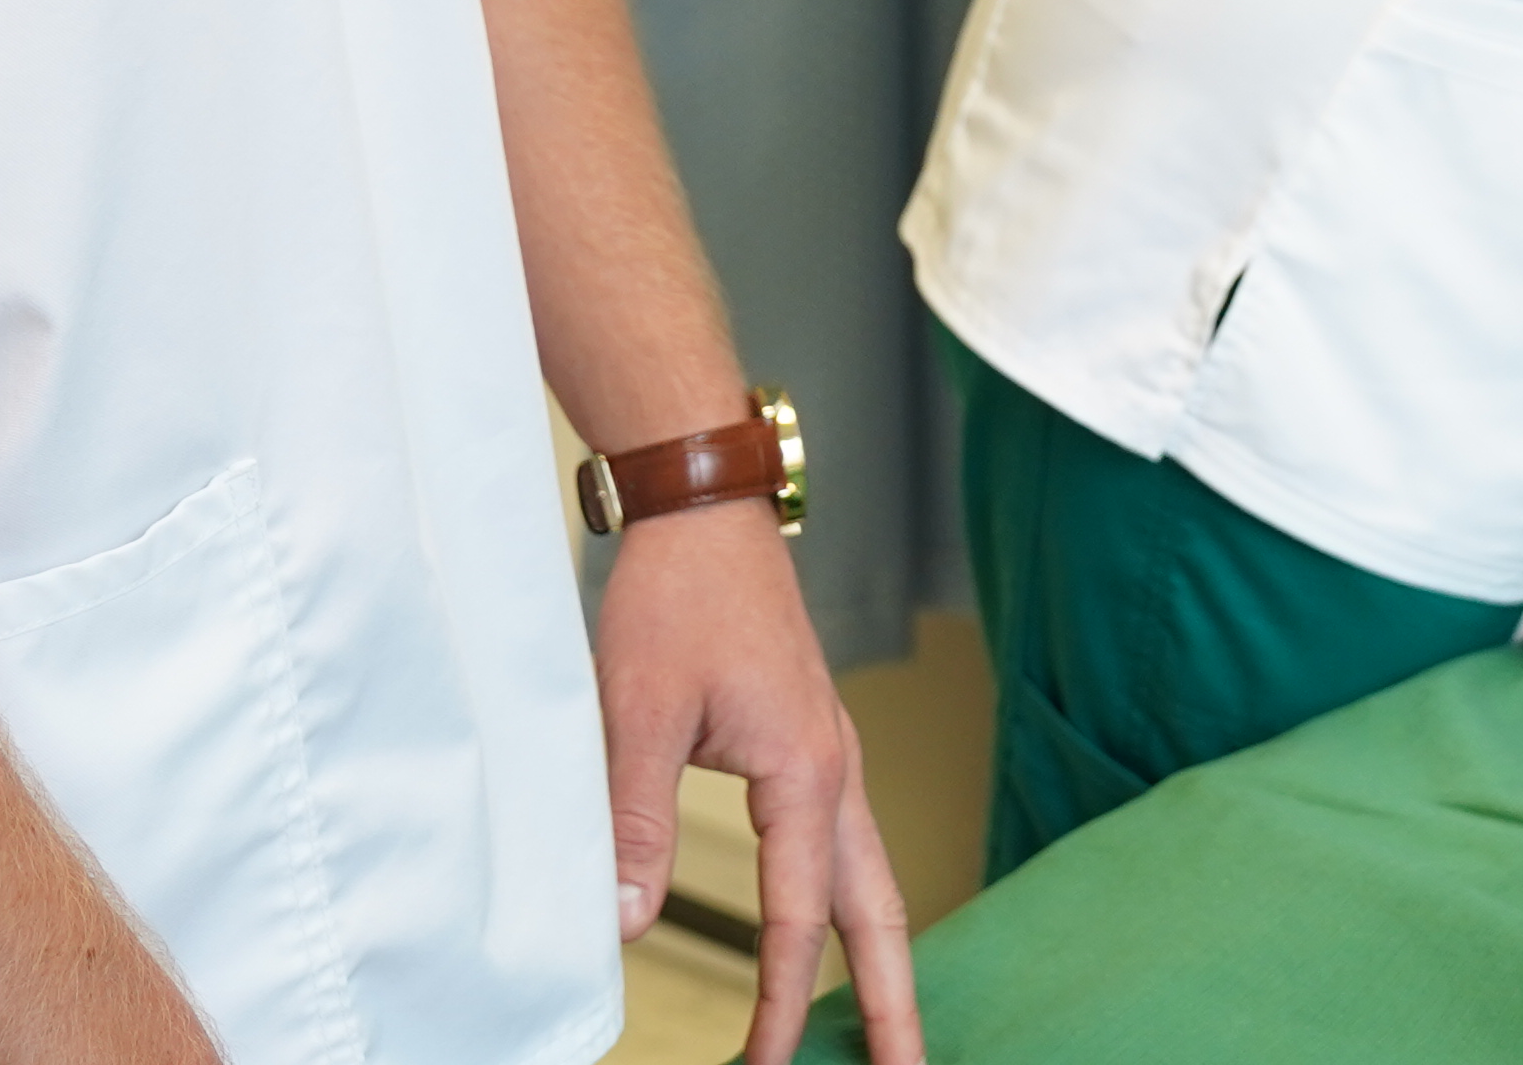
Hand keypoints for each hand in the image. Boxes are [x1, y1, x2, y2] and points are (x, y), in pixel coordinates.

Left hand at [593, 508, 923, 1064]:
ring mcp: (831, 751)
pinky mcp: (810, 739)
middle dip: (896, 1001)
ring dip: (880, 956)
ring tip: (885, 1025)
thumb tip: (625, 922)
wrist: (703, 508)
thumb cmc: (677, 594)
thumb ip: (634, 821)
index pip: (800, 918)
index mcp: (804, 767)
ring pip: (870, 877)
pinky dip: (850, 902)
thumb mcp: (638, 711)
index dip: (785, 1004)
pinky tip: (833, 927)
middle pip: (880, 910)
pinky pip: (844, 842)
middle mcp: (835, 766)